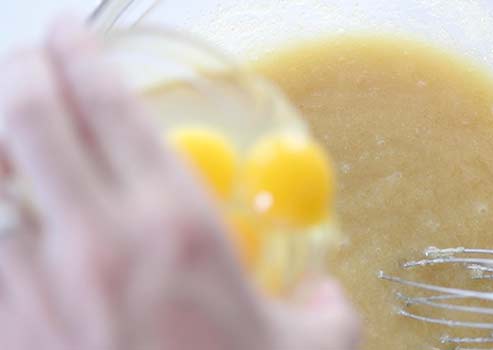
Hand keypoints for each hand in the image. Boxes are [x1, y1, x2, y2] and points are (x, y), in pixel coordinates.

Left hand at [0, 18, 359, 349]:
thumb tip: (322, 286)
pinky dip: (2, 229)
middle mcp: (102, 243)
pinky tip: (17, 230)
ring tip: (12, 147)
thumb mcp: (317, 345)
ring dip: (1, 156)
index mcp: (179, 226)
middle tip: (31, 67)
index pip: (112, 107)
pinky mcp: (11, 328)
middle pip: (29, 118)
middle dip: (23, 75)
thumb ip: (326, 303)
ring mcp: (41, 286)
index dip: (82, 56)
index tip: (68, 35)